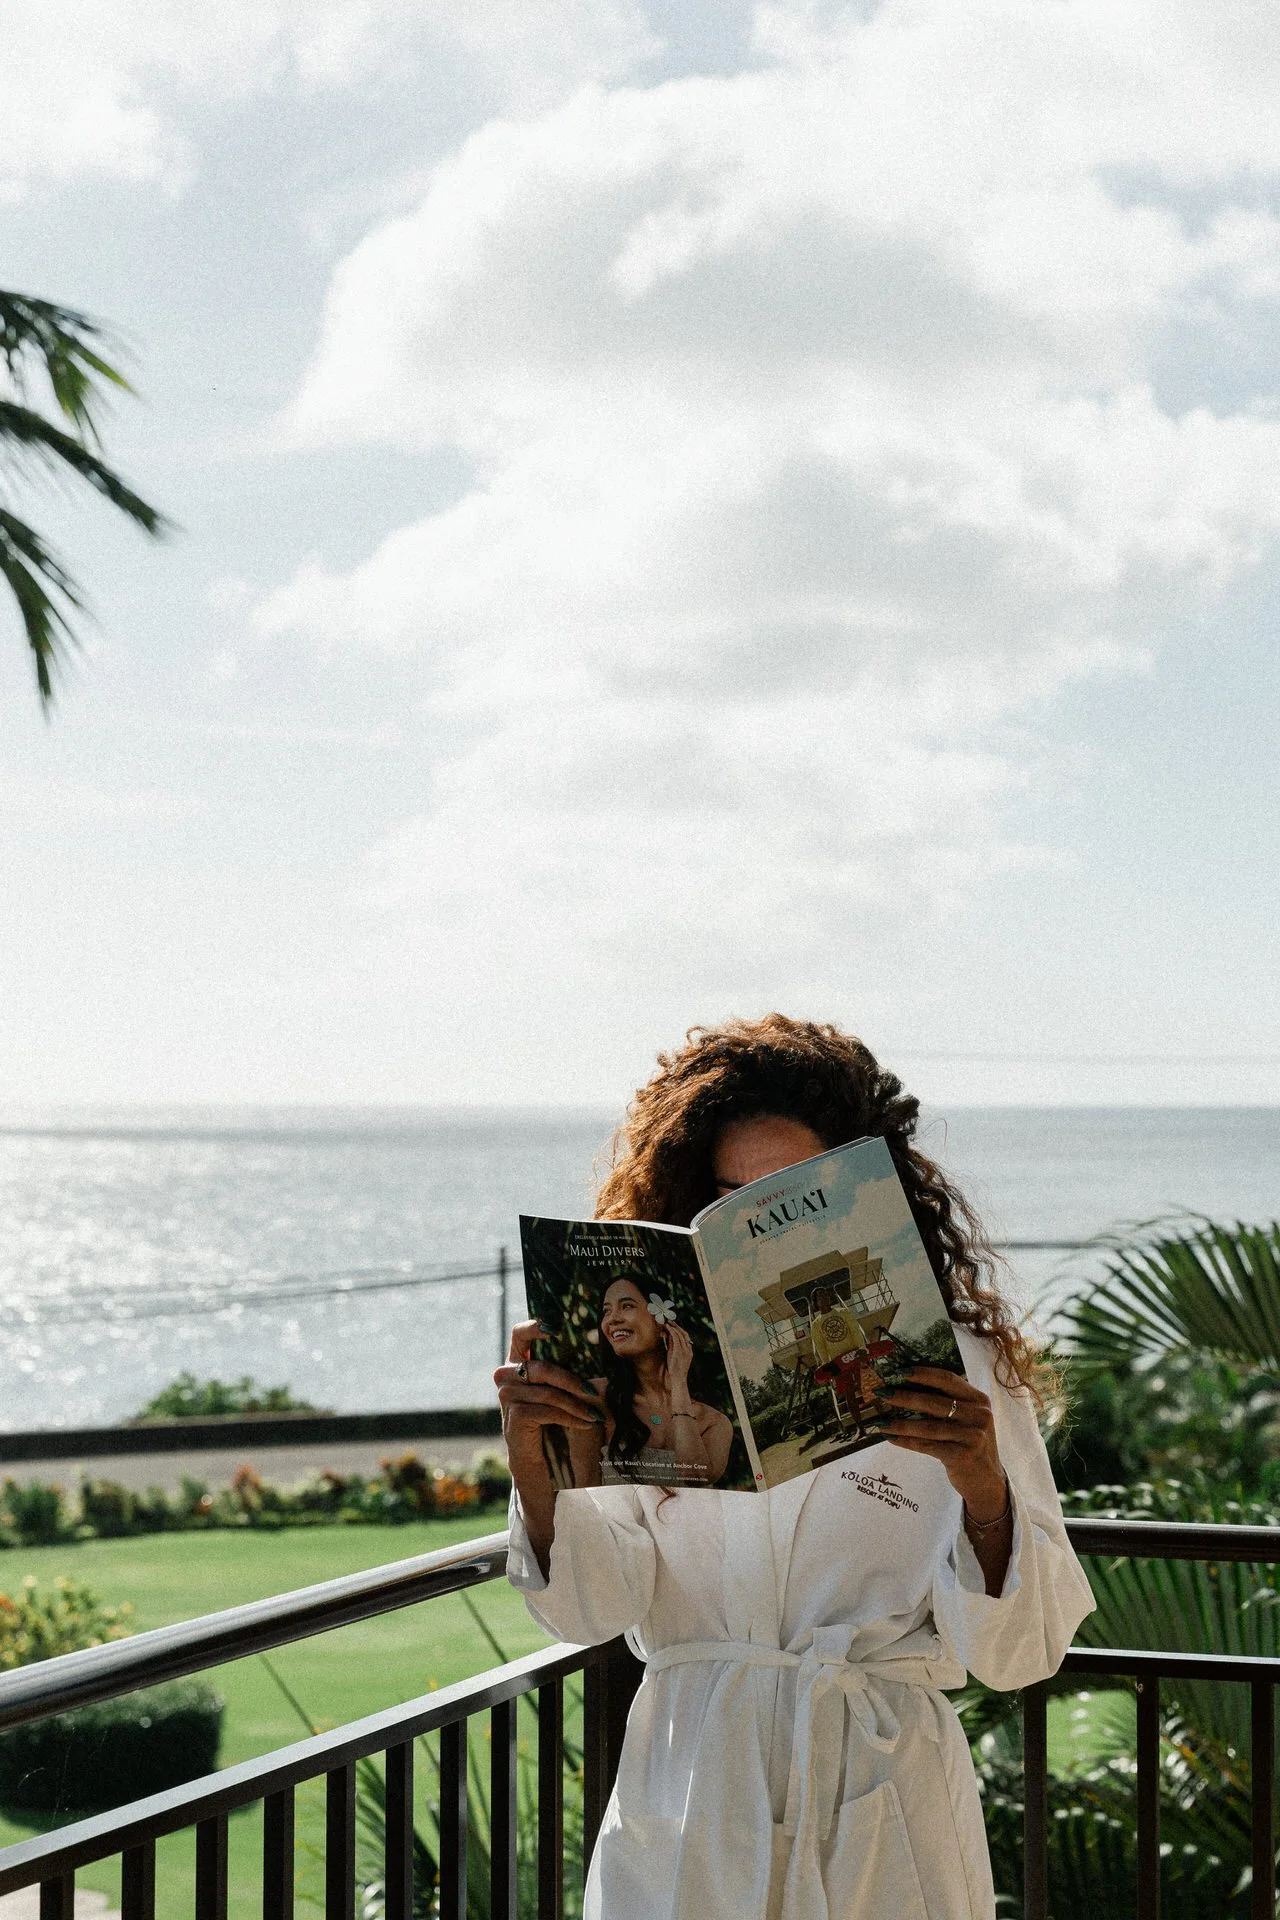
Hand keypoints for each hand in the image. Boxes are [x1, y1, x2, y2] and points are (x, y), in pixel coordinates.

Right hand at [495, 1320, 602, 1465]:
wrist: (534, 1454)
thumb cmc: (548, 1416)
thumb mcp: (553, 1388)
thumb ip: (561, 1369)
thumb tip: (595, 1355)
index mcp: (516, 1361)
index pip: (519, 1334)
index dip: (535, 1327)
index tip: (556, 1329)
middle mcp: (506, 1375)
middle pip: (543, 1368)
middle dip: (573, 1381)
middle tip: (595, 1392)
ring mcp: (507, 1395)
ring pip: (549, 1393)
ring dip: (577, 1405)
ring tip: (596, 1414)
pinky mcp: (514, 1414)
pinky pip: (549, 1412)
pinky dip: (571, 1418)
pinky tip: (586, 1424)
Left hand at [661, 1321, 693, 1390]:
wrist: (677, 1380)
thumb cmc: (674, 1370)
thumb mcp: (674, 1357)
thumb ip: (672, 1347)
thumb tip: (666, 1337)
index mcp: (689, 1351)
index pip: (685, 1337)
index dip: (678, 1330)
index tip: (671, 1325)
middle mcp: (688, 1349)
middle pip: (683, 1333)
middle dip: (676, 1326)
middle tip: (668, 1321)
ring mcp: (685, 1349)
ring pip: (680, 1334)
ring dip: (673, 1327)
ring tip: (666, 1322)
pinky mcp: (679, 1351)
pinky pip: (676, 1337)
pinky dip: (672, 1331)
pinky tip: (667, 1327)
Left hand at [874, 1366, 1006, 1520]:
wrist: (986, 1481)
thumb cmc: (969, 1444)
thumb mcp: (967, 1419)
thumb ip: (948, 1403)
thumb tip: (907, 1387)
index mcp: (979, 1400)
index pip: (948, 1379)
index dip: (923, 1373)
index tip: (900, 1371)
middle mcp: (979, 1416)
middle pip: (934, 1401)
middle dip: (904, 1396)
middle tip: (882, 1393)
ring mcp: (972, 1436)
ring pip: (928, 1426)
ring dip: (900, 1423)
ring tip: (880, 1421)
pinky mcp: (963, 1456)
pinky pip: (927, 1446)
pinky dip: (907, 1441)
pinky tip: (891, 1438)